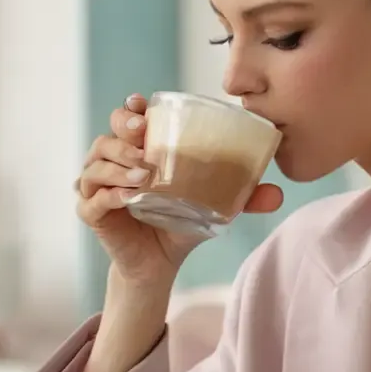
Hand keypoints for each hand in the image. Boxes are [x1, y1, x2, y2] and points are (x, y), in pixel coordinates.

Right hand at [76, 95, 283, 288]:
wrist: (161, 264)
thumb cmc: (180, 225)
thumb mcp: (214, 207)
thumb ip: (242, 197)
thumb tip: (278, 193)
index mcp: (138, 150)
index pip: (127, 118)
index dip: (131, 109)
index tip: (143, 107)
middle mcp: (113, 163)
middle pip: (107, 134)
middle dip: (121, 130)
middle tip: (143, 136)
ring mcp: (98, 187)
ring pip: (96, 162)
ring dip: (118, 163)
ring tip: (144, 174)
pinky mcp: (92, 213)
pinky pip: (92, 198)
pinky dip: (110, 194)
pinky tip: (130, 196)